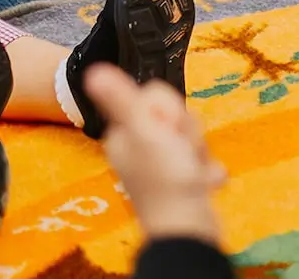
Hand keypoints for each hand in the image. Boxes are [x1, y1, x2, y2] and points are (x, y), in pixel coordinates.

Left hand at [84, 62, 225, 244]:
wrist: (188, 228)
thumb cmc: (165, 178)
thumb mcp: (145, 133)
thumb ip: (122, 101)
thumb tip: (92, 70)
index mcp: (125, 135)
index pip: (153, 97)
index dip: (169, 110)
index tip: (168, 129)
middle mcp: (139, 149)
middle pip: (175, 115)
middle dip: (188, 131)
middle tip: (183, 151)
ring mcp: (161, 166)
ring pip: (191, 136)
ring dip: (199, 151)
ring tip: (194, 170)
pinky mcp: (181, 180)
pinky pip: (201, 160)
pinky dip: (206, 171)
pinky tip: (203, 181)